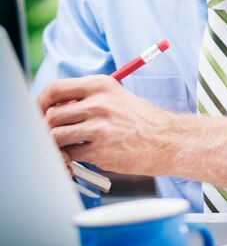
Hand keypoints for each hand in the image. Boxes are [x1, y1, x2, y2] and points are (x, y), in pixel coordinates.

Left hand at [37, 75, 177, 174]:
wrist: (167, 140)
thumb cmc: (142, 120)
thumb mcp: (116, 97)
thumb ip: (88, 99)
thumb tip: (57, 108)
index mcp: (100, 85)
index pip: (55, 89)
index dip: (41, 102)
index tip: (40, 112)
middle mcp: (98, 102)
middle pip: (51, 114)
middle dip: (47, 128)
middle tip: (54, 135)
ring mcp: (99, 126)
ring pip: (56, 135)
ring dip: (57, 145)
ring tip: (66, 149)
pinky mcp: (100, 149)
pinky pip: (70, 155)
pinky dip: (68, 159)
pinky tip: (76, 159)